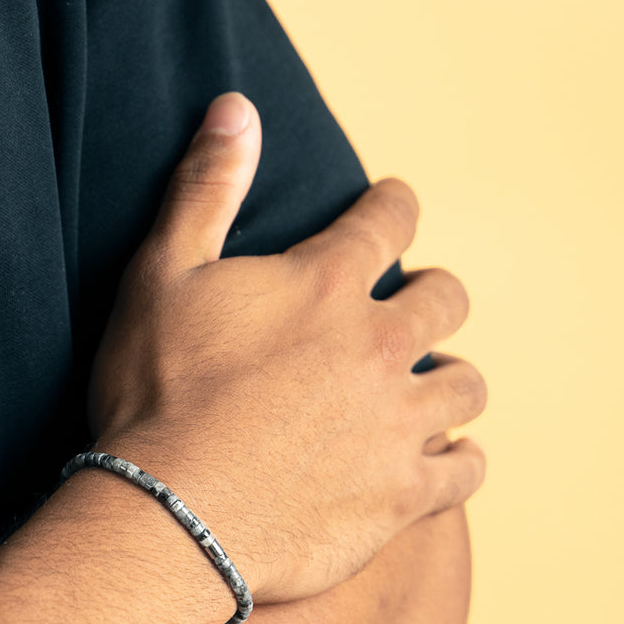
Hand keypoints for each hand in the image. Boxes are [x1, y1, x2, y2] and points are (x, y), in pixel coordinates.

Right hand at [88, 92, 485, 603]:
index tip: (393, 206)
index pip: (390, 219)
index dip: (395, 205)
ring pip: (467, 386)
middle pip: (446, 299)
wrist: (172, 517)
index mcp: (326, 285)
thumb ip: (205, 189)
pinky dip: (462, 461)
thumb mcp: (161, 275)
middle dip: (435, 294)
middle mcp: (380, 347)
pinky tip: (448, 460)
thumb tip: (237, 107)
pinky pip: (467, 470)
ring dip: (454, 379)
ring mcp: (399, 424)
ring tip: (434, 387)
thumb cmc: (156, 395)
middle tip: (416, 306)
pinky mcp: (404, 495)